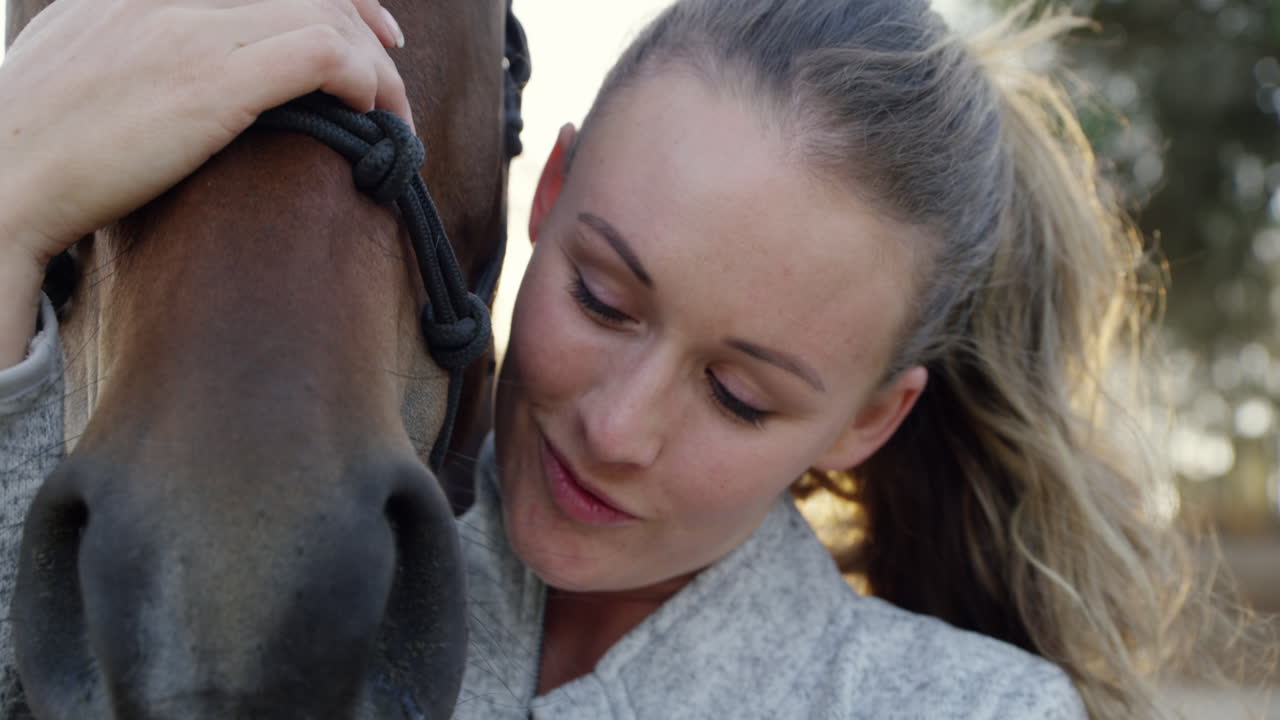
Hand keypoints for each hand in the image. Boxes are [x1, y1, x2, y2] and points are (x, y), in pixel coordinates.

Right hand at [0, 0, 411, 267]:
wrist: (0, 180)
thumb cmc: (42, 136)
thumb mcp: (86, 49)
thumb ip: (140, 31)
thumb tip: (190, 53)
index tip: (372, 30)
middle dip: (368, 30)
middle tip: (392, 83)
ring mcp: (189, 30)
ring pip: (325, 18)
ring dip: (377, 69)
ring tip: (392, 115)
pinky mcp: (209, 84)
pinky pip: (319, 55)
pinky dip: (364, 80)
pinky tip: (370, 113)